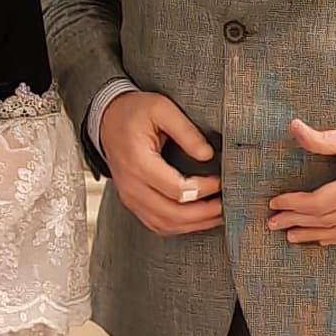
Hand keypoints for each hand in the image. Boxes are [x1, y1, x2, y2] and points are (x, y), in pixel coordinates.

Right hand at [96, 89, 224, 237]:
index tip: (221, 180)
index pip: (176, 188)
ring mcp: (130, 197)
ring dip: (194, 224)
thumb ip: (186, 131)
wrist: (108, 119)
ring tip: (218, 215)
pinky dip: (180, 226)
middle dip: (203, 213)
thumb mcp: (162, 108)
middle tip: (227, 205)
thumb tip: (207, 155)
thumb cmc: (134, 112)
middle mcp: (131, 185)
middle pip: (171, 213)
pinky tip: (198, 220)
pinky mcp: (133, 202)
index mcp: (138, 162)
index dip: (203, 189)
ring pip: (164, 224)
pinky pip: (157, 224)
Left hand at [264, 106, 335, 247]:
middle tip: (274, 224)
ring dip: (317, 235)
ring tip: (295, 236)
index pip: (318, 203)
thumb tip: (294, 128)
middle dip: (298, 223)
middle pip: (327, 222)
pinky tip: (329, 239)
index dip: (294, 205)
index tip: (275, 203)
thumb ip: (323, 139)